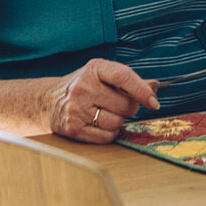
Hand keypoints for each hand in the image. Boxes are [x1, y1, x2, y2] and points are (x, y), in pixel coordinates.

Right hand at [44, 58, 159, 143]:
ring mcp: (76, 109)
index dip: (142, 90)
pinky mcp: (73, 129)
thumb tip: (155, 87)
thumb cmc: (85, 85)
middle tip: (121, 105)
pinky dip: (109, 134)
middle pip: (124, 105)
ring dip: (118, 121)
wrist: (50, 100)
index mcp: (95, 69)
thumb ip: (129, 80)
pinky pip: (106, 137)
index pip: (123, 77)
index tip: (154, 102)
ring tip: (107, 114)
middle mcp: (84, 87)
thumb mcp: (104, 74)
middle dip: (130, 108)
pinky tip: (101, 125)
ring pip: (116, 123)